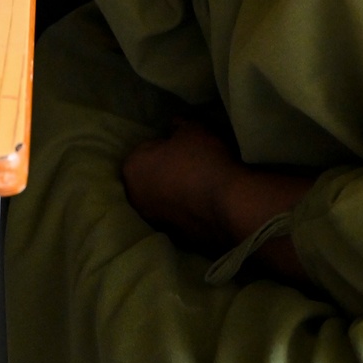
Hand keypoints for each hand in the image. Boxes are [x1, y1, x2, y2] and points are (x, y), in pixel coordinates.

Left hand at [122, 119, 312, 279]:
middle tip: (192, 161)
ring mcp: (154, 221)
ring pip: (164, 197)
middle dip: (166, 169)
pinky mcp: (175, 237)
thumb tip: (174, 127)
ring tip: (201, 181)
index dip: (167, 143)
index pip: (147, 148)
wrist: (230, 204)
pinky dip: (188, 207)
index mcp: (132, 168)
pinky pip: (179, 214)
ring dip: (176, 190)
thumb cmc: (203, 159)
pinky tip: (206, 200)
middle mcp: (135, 198)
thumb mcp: (192, 128)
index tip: (185, 145)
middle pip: (151, 175)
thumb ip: (178, 124)